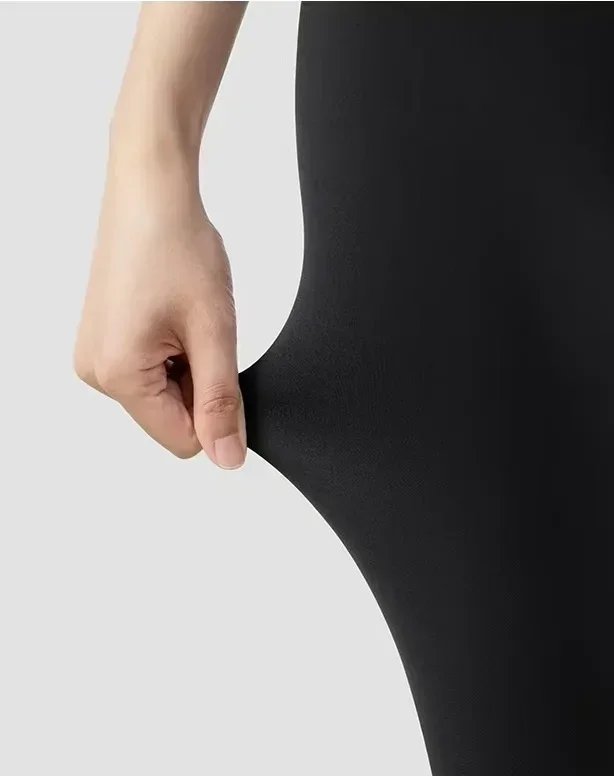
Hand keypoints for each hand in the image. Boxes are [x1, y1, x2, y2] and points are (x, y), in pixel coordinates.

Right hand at [74, 151, 246, 468]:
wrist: (151, 188)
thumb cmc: (176, 244)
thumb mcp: (214, 332)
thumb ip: (221, 402)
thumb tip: (228, 458)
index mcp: (117, 375)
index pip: (182, 440)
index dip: (216, 413)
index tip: (221, 362)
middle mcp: (96, 372)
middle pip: (171, 419)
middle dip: (199, 384)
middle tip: (201, 330)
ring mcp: (95, 356)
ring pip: (163, 396)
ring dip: (187, 367)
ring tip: (184, 316)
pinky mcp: (103, 340)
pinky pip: (149, 372)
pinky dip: (172, 353)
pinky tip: (171, 314)